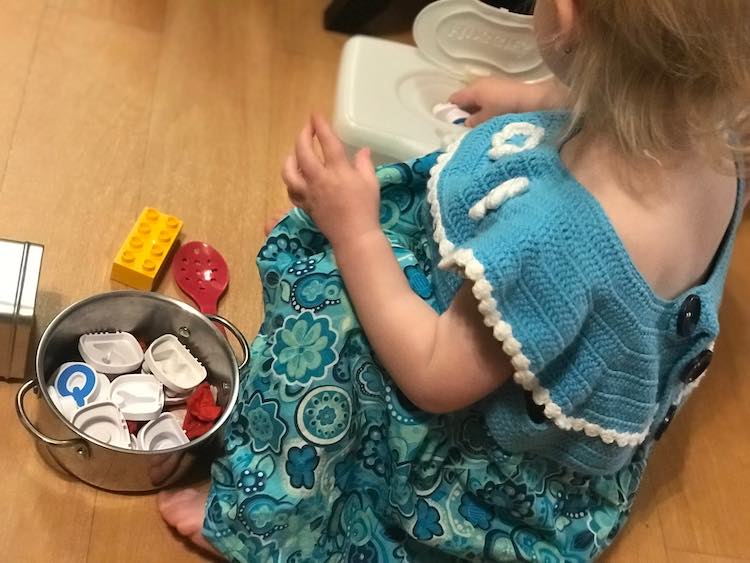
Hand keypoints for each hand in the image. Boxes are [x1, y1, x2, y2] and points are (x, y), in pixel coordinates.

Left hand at [282, 114, 380, 248]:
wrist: (354, 236)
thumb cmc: (366, 208)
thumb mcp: (371, 183)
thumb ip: (364, 163)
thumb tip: (363, 150)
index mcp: (338, 170)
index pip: (326, 142)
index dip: (320, 126)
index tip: (316, 115)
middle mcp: (319, 179)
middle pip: (303, 152)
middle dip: (303, 136)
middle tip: (307, 129)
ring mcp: (309, 193)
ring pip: (289, 172)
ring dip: (290, 158)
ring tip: (296, 152)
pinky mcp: (305, 205)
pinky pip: (291, 190)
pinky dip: (291, 181)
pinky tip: (296, 177)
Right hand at [449, 76, 567, 126]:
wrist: (532, 99)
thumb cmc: (506, 108)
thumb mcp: (486, 119)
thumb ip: (473, 122)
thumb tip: (465, 123)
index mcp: (472, 90)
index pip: (453, 99)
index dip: (450, 111)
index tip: (453, 123)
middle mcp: (479, 82)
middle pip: (464, 97)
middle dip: (464, 110)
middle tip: (467, 125)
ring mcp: (491, 82)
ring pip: (476, 96)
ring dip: (476, 107)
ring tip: (481, 121)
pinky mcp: (501, 84)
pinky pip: (486, 94)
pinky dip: (486, 103)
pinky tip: (492, 114)